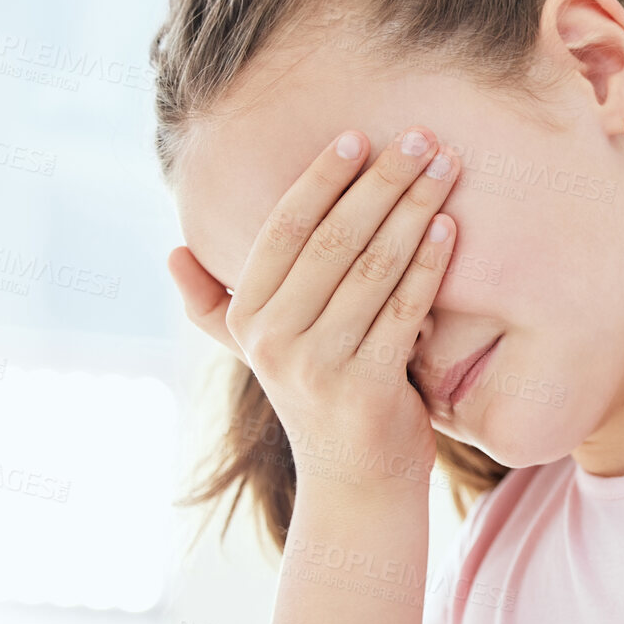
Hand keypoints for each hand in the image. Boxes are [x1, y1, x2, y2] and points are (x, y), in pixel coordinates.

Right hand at [168, 127, 460, 491]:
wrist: (358, 485)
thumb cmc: (322, 400)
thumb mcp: (259, 355)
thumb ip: (217, 307)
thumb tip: (174, 254)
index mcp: (248, 318)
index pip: (285, 231)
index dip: (321, 180)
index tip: (358, 138)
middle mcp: (275, 339)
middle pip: (335, 240)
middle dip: (382, 182)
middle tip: (420, 138)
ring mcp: (320, 366)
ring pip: (373, 268)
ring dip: (413, 210)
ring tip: (445, 168)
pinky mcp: (368, 387)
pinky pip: (404, 310)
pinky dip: (429, 264)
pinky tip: (450, 226)